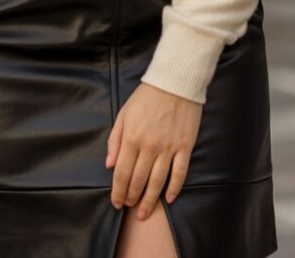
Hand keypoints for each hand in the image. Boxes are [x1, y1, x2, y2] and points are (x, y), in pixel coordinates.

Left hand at [106, 83, 200, 218]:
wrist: (175, 82)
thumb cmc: (147, 97)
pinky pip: (179, 173)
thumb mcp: (124, 114)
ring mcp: (168, 147)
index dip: (118, 190)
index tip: (116, 202)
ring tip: (144, 213)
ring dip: (150, 200)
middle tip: (129, 208)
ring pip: (157, 181)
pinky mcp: (185, 146)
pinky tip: (169, 199)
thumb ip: (115, 140)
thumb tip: (109, 164)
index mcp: (132, 137)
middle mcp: (149, 146)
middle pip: (138, 180)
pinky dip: (174, 188)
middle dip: (132, 198)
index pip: (122, 172)